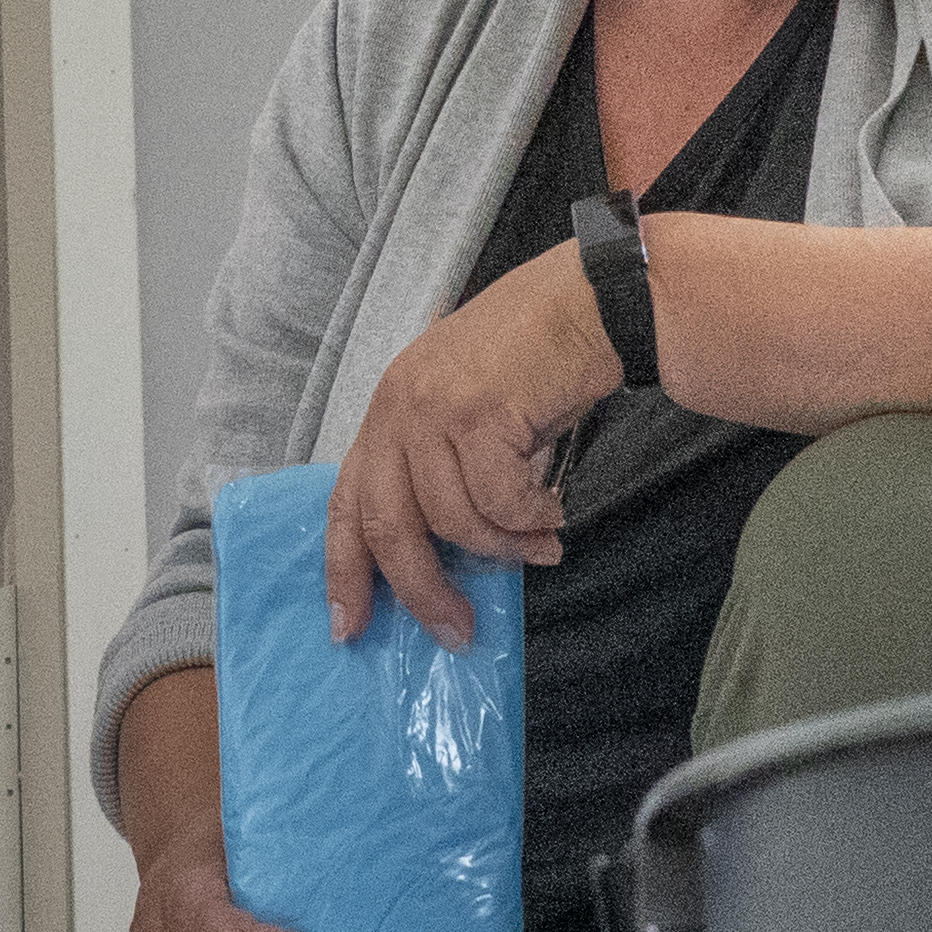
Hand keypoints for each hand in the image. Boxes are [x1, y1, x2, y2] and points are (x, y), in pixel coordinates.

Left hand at [323, 246, 612, 648]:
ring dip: (502, 549)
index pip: (347, 502)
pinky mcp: (479, 412)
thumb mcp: (469, 411)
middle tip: (457, 629)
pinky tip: (554, 512)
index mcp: (387, 412)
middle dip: (421, 590)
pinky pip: (498, 500)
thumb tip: (447, 556)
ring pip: (452, 519)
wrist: (587, 302)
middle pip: (388, 525)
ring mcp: (434, 408)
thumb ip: (444, 468)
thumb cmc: (537, 360)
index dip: (343, 571)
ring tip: (539, 546)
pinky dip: (530, 520)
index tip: (346, 627)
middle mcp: (398, 408)